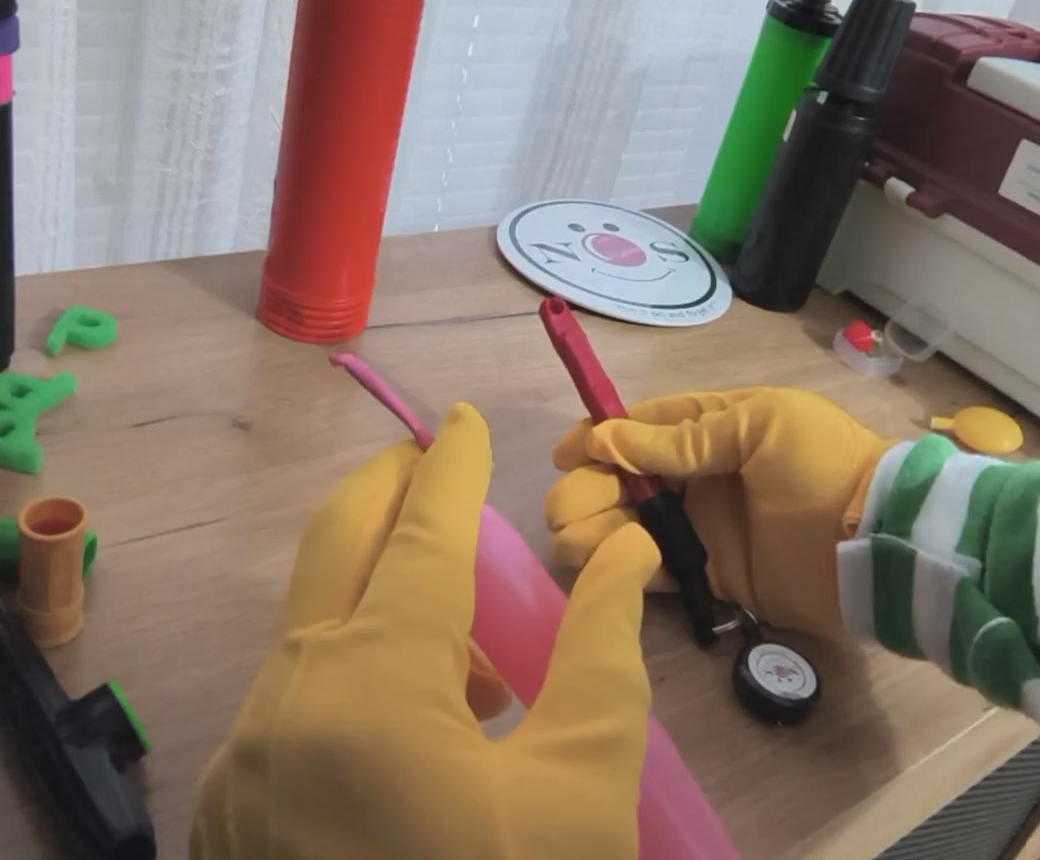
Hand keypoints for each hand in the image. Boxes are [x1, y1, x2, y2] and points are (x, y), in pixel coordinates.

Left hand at [191, 404, 659, 859]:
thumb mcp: (583, 787)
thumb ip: (605, 649)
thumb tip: (625, 551)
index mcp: (374, 686)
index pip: (421, 532)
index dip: (451, 464)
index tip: (463, 416)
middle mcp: (288, 699)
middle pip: (336, 543)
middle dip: (389, 487)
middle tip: (436, 462)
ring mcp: (247, 755)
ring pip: (314, 622)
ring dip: (384, 596)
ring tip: (474, 653)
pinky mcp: (232, 804)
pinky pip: (296, 694)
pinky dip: (355, 670)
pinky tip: (421, 729)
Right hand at [545, 388, 891, 634]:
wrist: (879, 542)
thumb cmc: (821, 466)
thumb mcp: (757, 427)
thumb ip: (683, 439)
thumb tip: (607, 439)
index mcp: (712, 427)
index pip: (641, 427)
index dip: (598, 436)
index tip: (565, 454)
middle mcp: (699, 475)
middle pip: (624, 478)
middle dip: (588, 488)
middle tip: (568, 508)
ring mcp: (702, 527)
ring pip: (629, 524)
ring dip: (594, 528)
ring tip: (575, 540)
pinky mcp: (709, 575)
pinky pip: (653, 569)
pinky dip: (623, 565)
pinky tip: (604, 563)